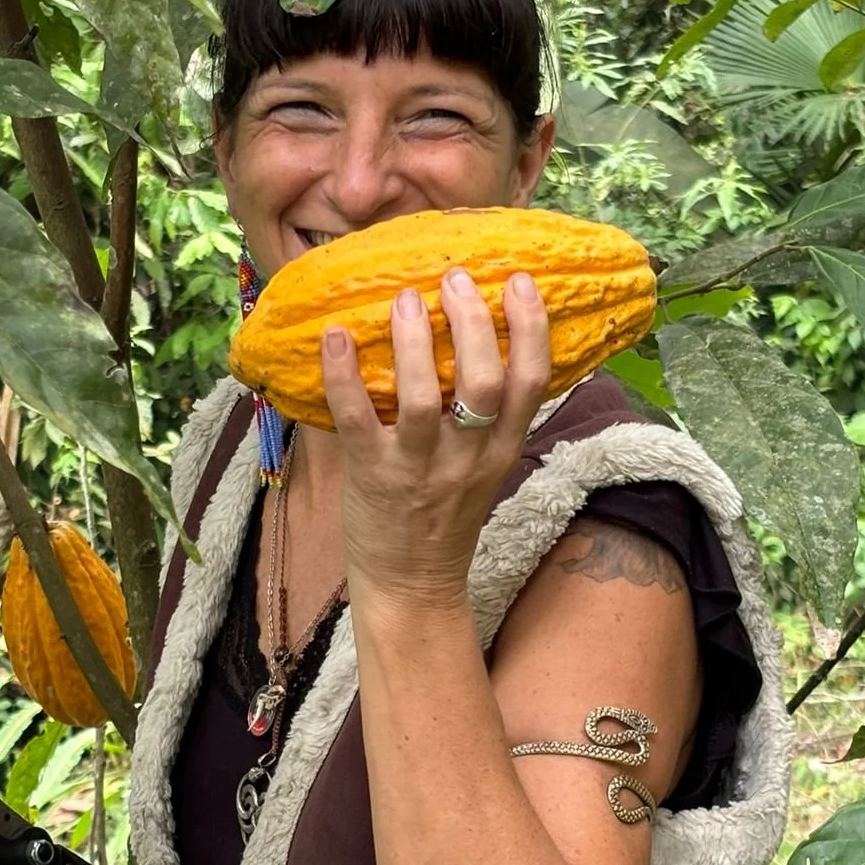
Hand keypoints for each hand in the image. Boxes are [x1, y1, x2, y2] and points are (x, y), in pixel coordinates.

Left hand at [320, 266, 550, 611]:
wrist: (411, 586)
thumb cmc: (443, 517)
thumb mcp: (483, 468)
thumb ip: (484, 415)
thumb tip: (467, 334)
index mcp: (501, 449)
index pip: (530, 382)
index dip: (531, 328)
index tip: (521, 282)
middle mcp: (468, 458)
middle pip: (483, 381)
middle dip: (472, 322)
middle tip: (455, 278)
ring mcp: (419, 469)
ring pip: (424, 398)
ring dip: (413, 342)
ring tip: (405, 298)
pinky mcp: (373, 478)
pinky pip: (357, 421)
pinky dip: (342, 375)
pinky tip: (334, 337)